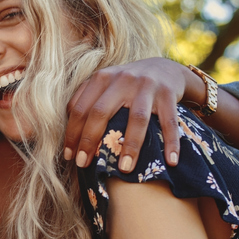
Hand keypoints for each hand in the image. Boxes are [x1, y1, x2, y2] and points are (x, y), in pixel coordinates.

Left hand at [63, 58, 188, 169]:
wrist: (164, 68)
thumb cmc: (127, 85)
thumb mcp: (105, 85)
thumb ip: (85, 100)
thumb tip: (68, 135)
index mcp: (102, 78)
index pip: (80, 108)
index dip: (72, 133)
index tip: (69, 157)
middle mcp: (122, 80)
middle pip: (101, 112)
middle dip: (90, 141)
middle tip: (84, 165)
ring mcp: (146, 86)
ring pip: (137, 119)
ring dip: (130, 146)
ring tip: (124, 170)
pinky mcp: (168, 93)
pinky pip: (169, 122)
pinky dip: (171, 142)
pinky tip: (170, 162)